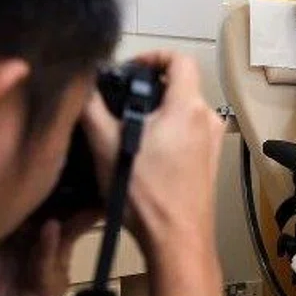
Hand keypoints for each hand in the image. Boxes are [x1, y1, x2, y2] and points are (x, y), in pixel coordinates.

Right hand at [81, 51, 224, 262]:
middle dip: (150, 87)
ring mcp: (213, 142)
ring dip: (158, 111)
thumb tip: (82, 84)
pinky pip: (189, 133)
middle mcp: (207, 119)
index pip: (180, 59)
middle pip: (182, 85)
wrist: (177, 240)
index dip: (154, 55)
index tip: (129, 69)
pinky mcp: (210, 163)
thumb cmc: (144, 191)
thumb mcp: (106, 145)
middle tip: (120, 100)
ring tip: (127, 128)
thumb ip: (92, 107)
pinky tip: (145, 152)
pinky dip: (169, 131)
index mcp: (188, 107)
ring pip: (184, 110)